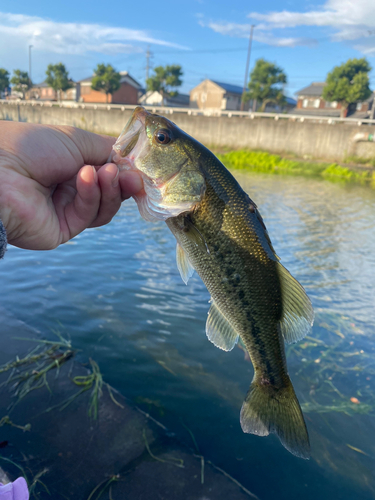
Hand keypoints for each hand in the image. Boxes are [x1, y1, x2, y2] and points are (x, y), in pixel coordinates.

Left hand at [0, 121, 142, 249]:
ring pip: (104, 207)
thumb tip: (132, 161)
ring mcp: (66, 210)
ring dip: (110, 189)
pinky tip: (85, 178)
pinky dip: (91, 195)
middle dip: (123, 182)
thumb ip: (107, 150)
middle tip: (134, 176)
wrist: (0, 170)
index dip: (125, 170)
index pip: (107, 171)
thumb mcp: (76, 139)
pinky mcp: (63, 229)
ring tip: (106, 172)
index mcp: (70, 165)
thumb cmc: (31, 147)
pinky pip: (89, 215)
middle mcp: (68, 188)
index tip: (141, 168)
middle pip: (110, 192)